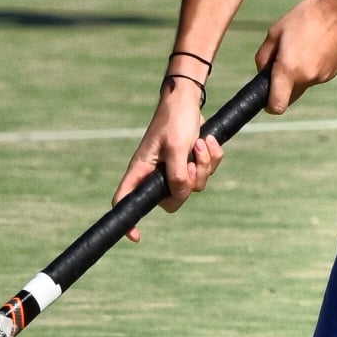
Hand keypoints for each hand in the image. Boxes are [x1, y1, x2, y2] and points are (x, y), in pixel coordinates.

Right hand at [112, 77, 225, 236]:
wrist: (188, 100)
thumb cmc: (175, 119)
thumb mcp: (177, 147)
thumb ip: (178, 174)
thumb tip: (181, 194)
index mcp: (142, 170)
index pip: (125, 200)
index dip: (128, 220)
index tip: (137, 236)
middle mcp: (155, 173)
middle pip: (173, 199)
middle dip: (190, 182)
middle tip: (193, 160)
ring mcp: (173, 169)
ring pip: (194, 186)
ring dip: (204, 165)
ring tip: (201, 143)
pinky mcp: (189, 162)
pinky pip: (204, 173)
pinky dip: (211, 159)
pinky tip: (209, 141)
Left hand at [257, 0, 336, 113]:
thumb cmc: (305, 17)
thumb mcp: (275, 32)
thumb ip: (264, 57)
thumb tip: (263, 72)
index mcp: (288, 69)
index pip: (276, 106)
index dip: (269, 105)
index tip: (266, 96)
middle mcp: (306, 78)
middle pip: (289, 97)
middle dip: (282, 87)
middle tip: (282, 63)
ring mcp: (322, 77)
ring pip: (302, 85)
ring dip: (298, 74)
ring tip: (302, 47)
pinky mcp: (332, 72)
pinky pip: (315, 76)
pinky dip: (311, 67)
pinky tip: (315, 47)